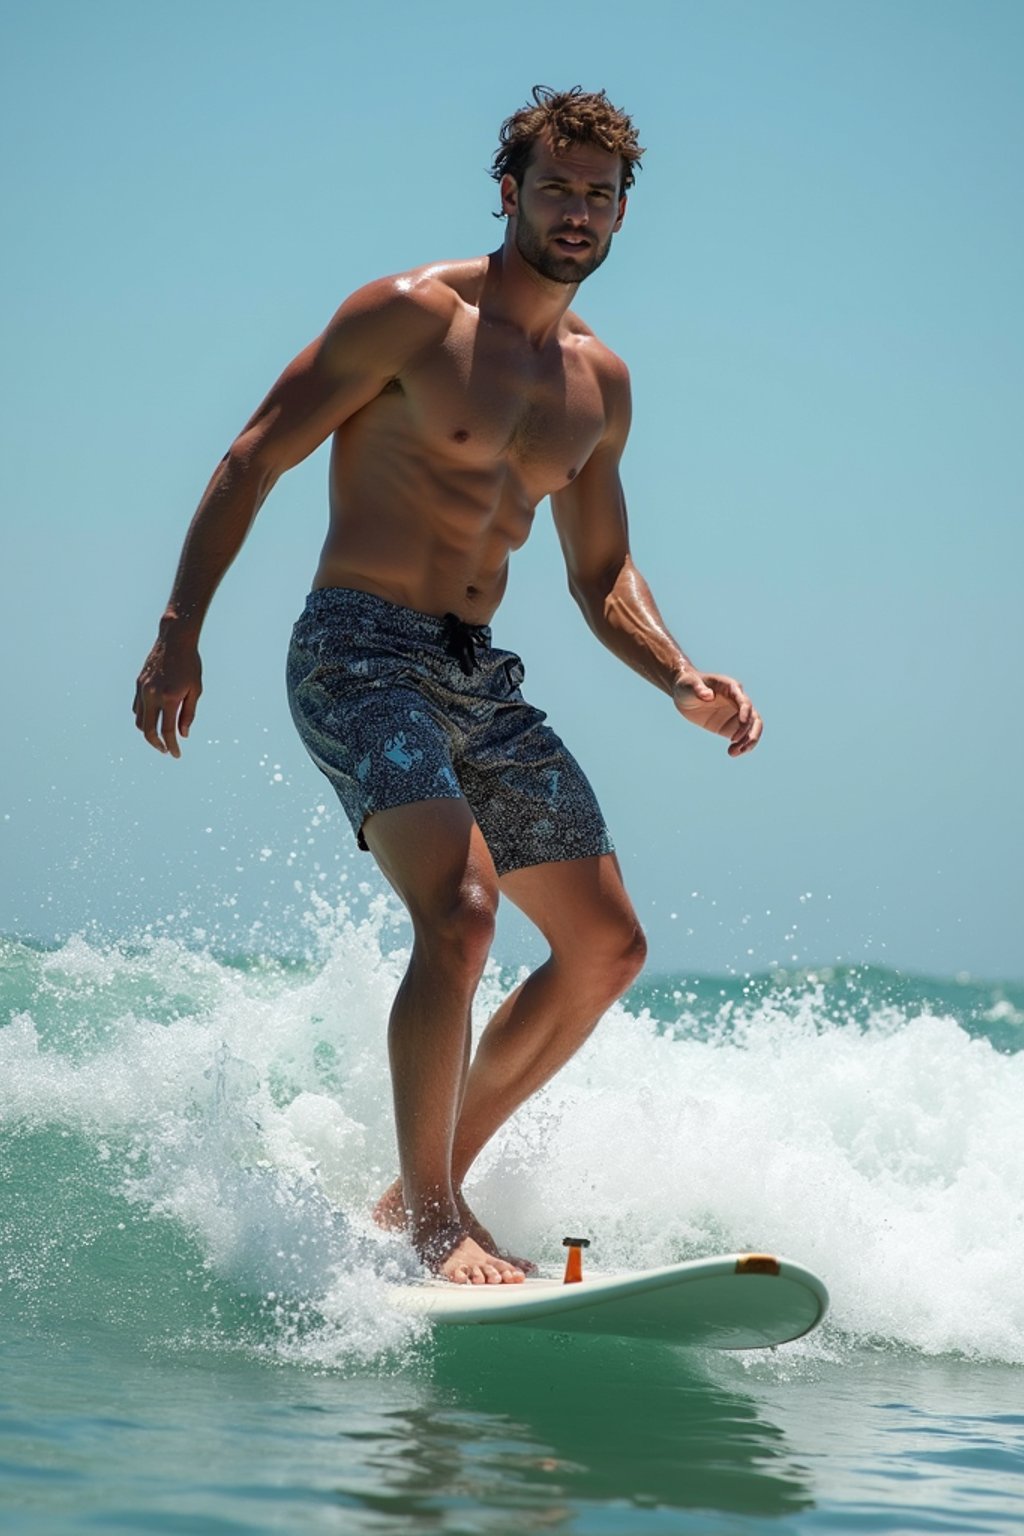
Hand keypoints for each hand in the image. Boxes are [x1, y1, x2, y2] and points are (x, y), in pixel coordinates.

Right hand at [133, 636, 201, 756]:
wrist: (175, 641)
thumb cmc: (190, 665)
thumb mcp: (195, 690)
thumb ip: (188, 713)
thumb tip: (182, 735)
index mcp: (169, 698)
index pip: (168, 731)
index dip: (172, 746)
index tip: (176, 754)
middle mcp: (152, 695)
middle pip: (148, 731)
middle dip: (157, 744)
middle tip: (166, 750)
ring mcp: (143, 690)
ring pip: (139, 721)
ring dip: (148, 733)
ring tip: (159, 738)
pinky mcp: (138, 684)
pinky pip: (137, 708)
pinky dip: (143, 718)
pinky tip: (153, 720)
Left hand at [672, 667, 761, 756]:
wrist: (683, 694)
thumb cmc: (687, 684)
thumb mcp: (689, 685)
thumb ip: (699, 689)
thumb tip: (708, 695)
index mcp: (731, 687)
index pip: (744, 701)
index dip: (746, 711)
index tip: (742, 723)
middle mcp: (738, 701)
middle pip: (754, 717)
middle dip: (749, 731)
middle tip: (736, 742)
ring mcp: (737, 715)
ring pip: (752, 729)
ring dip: (748, 742)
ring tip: (733, 753)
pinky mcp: (731, 726)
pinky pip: (743, 737)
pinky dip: (742, 746)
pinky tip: (732, 753)